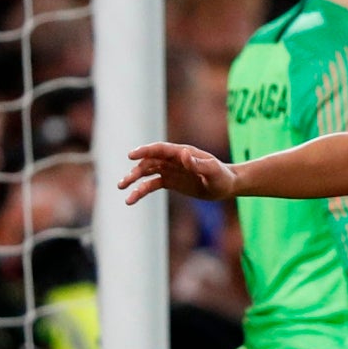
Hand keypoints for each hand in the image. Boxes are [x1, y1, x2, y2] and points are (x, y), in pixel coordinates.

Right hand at [119, 142, 236, 203]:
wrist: (225, 185)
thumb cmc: (222, 176)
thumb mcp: (213, 171)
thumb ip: (198, 164)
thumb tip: (184, 154)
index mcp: (182, 153)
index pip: (160, 149)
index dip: (145, 151)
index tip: (131, 155)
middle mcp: (173, 159)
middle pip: (149, 162)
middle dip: (135, 171)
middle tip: (123, 182)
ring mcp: (169, 170)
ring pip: (147, 173)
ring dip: (133, 179)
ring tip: (122, 189)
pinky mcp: (169, 181)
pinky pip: (151, 184)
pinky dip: (141, 190)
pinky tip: (131, 199)